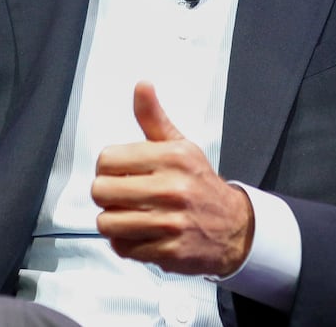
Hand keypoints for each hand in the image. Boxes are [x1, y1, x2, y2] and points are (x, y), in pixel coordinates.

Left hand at [92, 81, 254, 274]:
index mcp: (172, 157)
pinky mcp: (169, 251)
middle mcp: (173, 188)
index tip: (121, 174)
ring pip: (107, 222)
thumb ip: (154, 118)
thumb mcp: (181, 146)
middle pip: (101, 191)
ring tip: (131, 217)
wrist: (235, 227)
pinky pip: (123, 249)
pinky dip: (127, 245)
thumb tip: (141, 85)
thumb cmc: (200, 184)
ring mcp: (171, 222)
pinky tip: (142, 235)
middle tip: (122, 197)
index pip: (107, 159)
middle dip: (106, 197)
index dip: (108, 168)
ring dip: (114, 223)